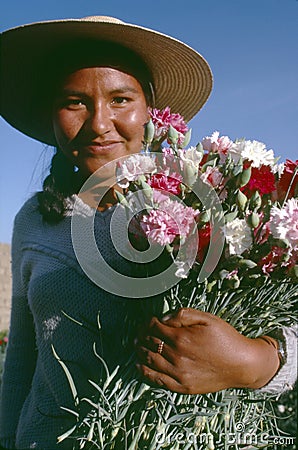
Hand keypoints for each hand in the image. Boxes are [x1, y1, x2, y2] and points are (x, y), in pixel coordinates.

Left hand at [135, 308, 279, 393]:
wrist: (243, 364)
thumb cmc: (226, 339)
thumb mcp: (207, 319)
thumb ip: (183, 315)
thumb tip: (163, 318)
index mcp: (182, 338)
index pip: (154, 328)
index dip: (148, 322)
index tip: (148, 320)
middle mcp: (177, 357)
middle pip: (149, 343)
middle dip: (141, 335)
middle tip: (139, 331)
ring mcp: (179, 374)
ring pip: (149, 360)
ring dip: (139, 350)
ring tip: (137, 345)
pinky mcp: (182, 386)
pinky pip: (156, 380)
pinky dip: (145, 371)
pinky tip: (140, 365)